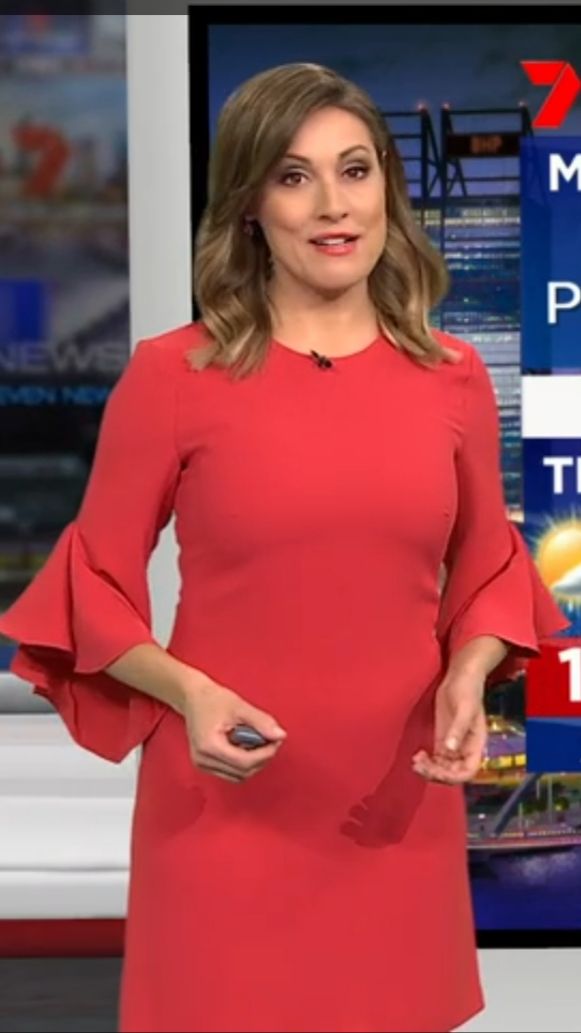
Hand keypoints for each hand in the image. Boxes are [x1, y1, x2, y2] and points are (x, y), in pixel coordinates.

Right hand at [181, 678, 286, 783]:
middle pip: (242, 772)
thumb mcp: (240, 707)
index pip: (244, 762)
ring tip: (258, 741)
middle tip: (271, 740)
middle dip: (261, 759)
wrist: (193, 697)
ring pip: (238, 776)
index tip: (276, 741)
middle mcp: (202, 759)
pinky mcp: (204, 764)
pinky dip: (243, 763)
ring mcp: (201, 764)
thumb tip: (280, 736)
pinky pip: (230, 772)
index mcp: (209, 746)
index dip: (265, 754)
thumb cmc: (213, 699)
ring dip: (253, 763)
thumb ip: (261, 722)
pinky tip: (246, 746)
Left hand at [412, 666, 487, 784]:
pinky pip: (436, 759)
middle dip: (436, 774)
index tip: (437, 772)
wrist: (460, 676)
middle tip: (419, 766)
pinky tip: (417, 756)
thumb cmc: (468, 690)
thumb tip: (450, 749)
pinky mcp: (442, 738)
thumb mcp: (465, 709)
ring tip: (415, 762)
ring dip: (429, 770)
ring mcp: (453, 745)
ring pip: (443, 768)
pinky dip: (427, 762)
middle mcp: (465, 749)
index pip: (468, 771)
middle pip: (453, 773)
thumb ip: (458, 729)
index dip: (454, 776)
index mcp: (476, 745)